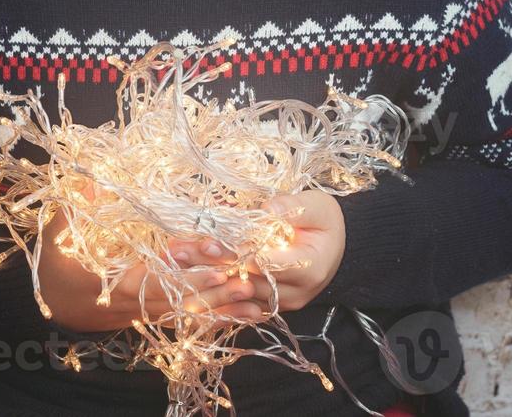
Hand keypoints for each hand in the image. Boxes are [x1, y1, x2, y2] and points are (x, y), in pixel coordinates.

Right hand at [35, 183, 263, 333]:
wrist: (60, 303)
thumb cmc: (60, 262)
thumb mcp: (60, 231)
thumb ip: (77, 207)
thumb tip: (93, 182)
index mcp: (105, 278)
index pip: (138, 272)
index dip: (163, 264)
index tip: (186, 250)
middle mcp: (129, 301)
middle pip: (170, 296)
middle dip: (202, 286)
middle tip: (235, 276)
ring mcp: (146, 312)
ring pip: (185, 311)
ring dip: (218, 305)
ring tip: (251, 296)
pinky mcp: (159, 315)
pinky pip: (193, 319)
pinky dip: (221, 317)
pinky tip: (250, 314)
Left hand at [166, 191, 345, 313]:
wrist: (336, 246)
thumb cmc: (325, 222)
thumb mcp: (317, 207)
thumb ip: (293, 208)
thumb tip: (269, 209)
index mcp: (309, 268)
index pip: (268, 264)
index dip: (238, 254)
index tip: (211, 242)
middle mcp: (294, 293)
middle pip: (246, 281)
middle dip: (209, 265)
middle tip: (177, 251)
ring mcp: (280, 303)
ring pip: (237, 295)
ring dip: (204, 279)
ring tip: (174, 261)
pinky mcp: (268, 305)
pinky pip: (238, 305)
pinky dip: (212, 294)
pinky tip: (185, 283)